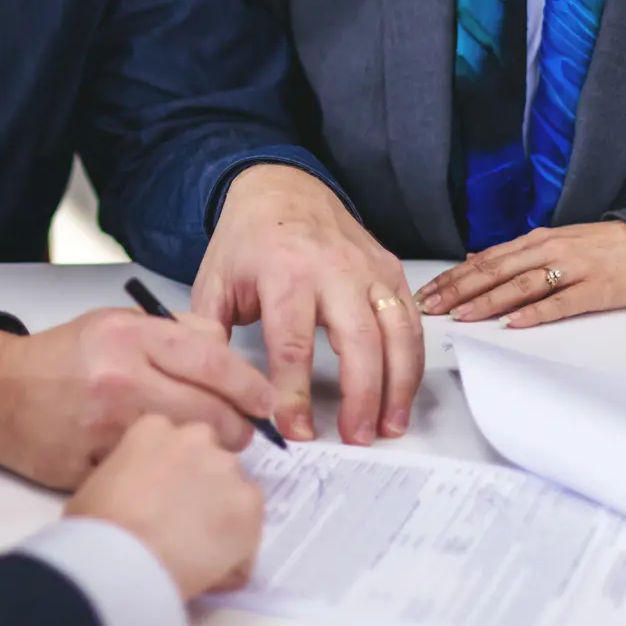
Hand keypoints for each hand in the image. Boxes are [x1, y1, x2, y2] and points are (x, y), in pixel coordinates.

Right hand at [0, 308, 277, 490]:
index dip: (250, 385)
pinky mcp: (92, 464)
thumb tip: (227, 353)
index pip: (212, 361)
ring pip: (186, 448)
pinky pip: (151, 473)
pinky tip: (157, 465)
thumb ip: (174, 333)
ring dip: (202, 451)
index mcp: (128, 336)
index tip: (267, 401)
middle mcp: (119, 377)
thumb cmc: (61, 359)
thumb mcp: (116, 324)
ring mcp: (105, 426)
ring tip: (198, 445)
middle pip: (210, 413)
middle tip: (237, 430)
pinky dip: (162, 472)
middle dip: (235, 427)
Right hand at [64, 413, 263, 598]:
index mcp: (153, 427)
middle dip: (201, 479)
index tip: (159, 493)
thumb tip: (130, 494)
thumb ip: (123, 475)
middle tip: (182, 515)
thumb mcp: (95, 485)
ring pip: (233, 486)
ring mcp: (226, 468)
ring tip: (199, 545)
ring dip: (222, 507)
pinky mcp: (249, 503)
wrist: (123, 559)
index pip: (172, 439)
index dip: (168, 469)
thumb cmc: (96, 525)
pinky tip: (214, 563)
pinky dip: (239, 541)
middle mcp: (196, 437)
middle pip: (208, 454)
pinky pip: (251, 522)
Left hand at [192, 164, 422, 444]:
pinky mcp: (390, 270)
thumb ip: (211, 333)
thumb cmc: (246, 240)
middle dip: (361, 395)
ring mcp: (368, 268)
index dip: (293, 392)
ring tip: (388, 427)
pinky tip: (402, 394)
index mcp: (284, 271)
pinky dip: (413, 361)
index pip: (292, 342)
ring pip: (397, 332)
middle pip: (358, 340)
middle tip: (355, 438)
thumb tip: (217, 388)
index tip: (294, 430)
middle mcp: (333, 268)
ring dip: (398, 385)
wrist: (282, 187)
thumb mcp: (214, 281)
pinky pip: (411, 320)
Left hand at [414, 220, 625, 327]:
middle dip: (459, 290)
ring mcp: (572, 269)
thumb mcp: (553, 241)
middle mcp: (548, 251)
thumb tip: (474, 259)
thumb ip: (514, 253)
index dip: (454, 277)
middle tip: (432, 307)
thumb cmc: (599, 246)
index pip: (485, 260)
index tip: (427, 293)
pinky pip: (561, 303)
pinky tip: (514, 323)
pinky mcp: (595, 290)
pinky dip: (535, 312)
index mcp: (535, 240)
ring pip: (521, 285)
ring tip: (462, 316)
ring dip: (488, 301)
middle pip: (495, 271)